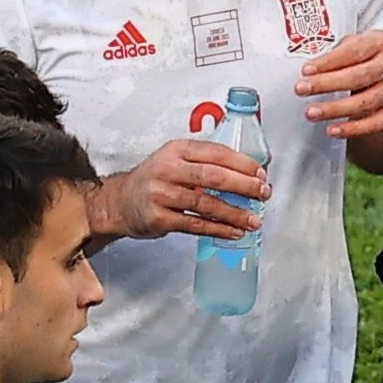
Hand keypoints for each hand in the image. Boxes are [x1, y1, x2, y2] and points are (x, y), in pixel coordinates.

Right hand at [89, 139, 266, 240]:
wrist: (119, 202)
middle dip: (244, 186)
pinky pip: (196, 225)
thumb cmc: (155, 181)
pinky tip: (235, 232)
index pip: (216, 153)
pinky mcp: (159, 218)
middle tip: (264, 194)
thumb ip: (206, 164)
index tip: (261, 174)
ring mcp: (161, 194)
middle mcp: (168, 170)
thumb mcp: (175, 161)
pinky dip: (219, 229)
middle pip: (214, 177)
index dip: (243, 164)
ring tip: (254, 220)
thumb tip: (249, 176)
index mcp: (176, 151)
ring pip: (207, 204)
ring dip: (235, 213)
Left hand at [296, 30, 382, 139]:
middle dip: (327, 84)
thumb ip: (341, 51)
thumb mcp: (364, 42)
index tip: (306, 70)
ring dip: (336, 109)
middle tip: (301, 89)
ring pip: (365, 103)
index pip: (353, 52)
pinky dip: (353, 129)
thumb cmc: (378, 57)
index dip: (328, 62)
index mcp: (381, 43)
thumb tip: (311, 68)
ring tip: (311, 112)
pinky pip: (375, 124)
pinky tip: (333, 129)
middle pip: (358, 77)